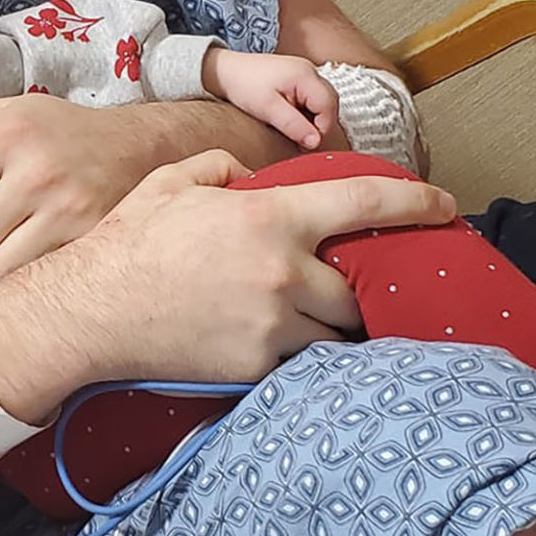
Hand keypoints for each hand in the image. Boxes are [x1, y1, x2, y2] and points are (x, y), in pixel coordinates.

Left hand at [0, 95, 275, 275]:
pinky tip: (48, 239)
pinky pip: (29, 271)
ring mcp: (65, 207)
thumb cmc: (61, 133)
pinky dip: (31, 262)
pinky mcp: (87, 238)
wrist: (140, 147)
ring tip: (29, 224)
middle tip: (8, 207)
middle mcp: (35, 168)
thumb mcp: (6, 113)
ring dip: (4, 249)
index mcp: (6, 130)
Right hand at [10, 147, 459, 394]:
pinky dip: (293, 352)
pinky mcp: (256, 366)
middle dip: (355, 291)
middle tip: (340, 288)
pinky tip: (268, 343)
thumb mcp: (176, 183)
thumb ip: (222, 169)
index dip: (414, 202)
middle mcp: (284, 273)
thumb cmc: (129, 242)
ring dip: (327, 327)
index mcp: (270, 217)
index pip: (365, 205)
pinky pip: (296, 361)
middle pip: (358, 291)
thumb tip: (242, 178)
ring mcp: (274, 325)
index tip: (446, 204)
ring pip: (333, 332)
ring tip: (307, 321)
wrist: (89, 313)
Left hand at [204, 48, 340, 149]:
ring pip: (323, 101)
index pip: (328, 106)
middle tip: (303, 141)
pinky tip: (293, 121)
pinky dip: (308, 112)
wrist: (225, 71)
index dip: (322, 128)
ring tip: (296, 131)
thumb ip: (294, 126)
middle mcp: (310, 71)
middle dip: (321, 124)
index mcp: (305, 75)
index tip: (307, 145)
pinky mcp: (299, 78)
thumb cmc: (243, 86)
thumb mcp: (268, 110)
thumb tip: (316, 142)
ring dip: (315, 119)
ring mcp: (305, 73)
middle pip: (330, 103)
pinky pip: (313, 98)